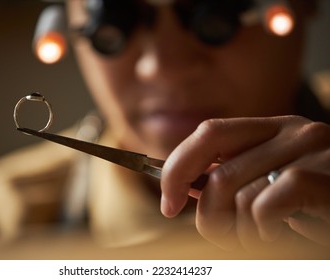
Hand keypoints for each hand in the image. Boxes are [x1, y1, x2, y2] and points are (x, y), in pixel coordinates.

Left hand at [160, 116, 329, 252]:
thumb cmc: (311, 207)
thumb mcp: (266, 185)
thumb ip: (230, 179)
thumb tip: (184, 188)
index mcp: (272, 129)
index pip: (208, 133)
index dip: (177, 167)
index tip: (168, 202)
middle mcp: (292, 130)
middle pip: (217, 172)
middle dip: (207, 214)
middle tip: (220, 234)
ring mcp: (313, 150)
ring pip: (238, 194)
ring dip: (239, 230)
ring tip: (263, 236)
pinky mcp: (327, 177)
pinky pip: (266, 206)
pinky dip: (264, 230)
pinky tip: (284, 233)